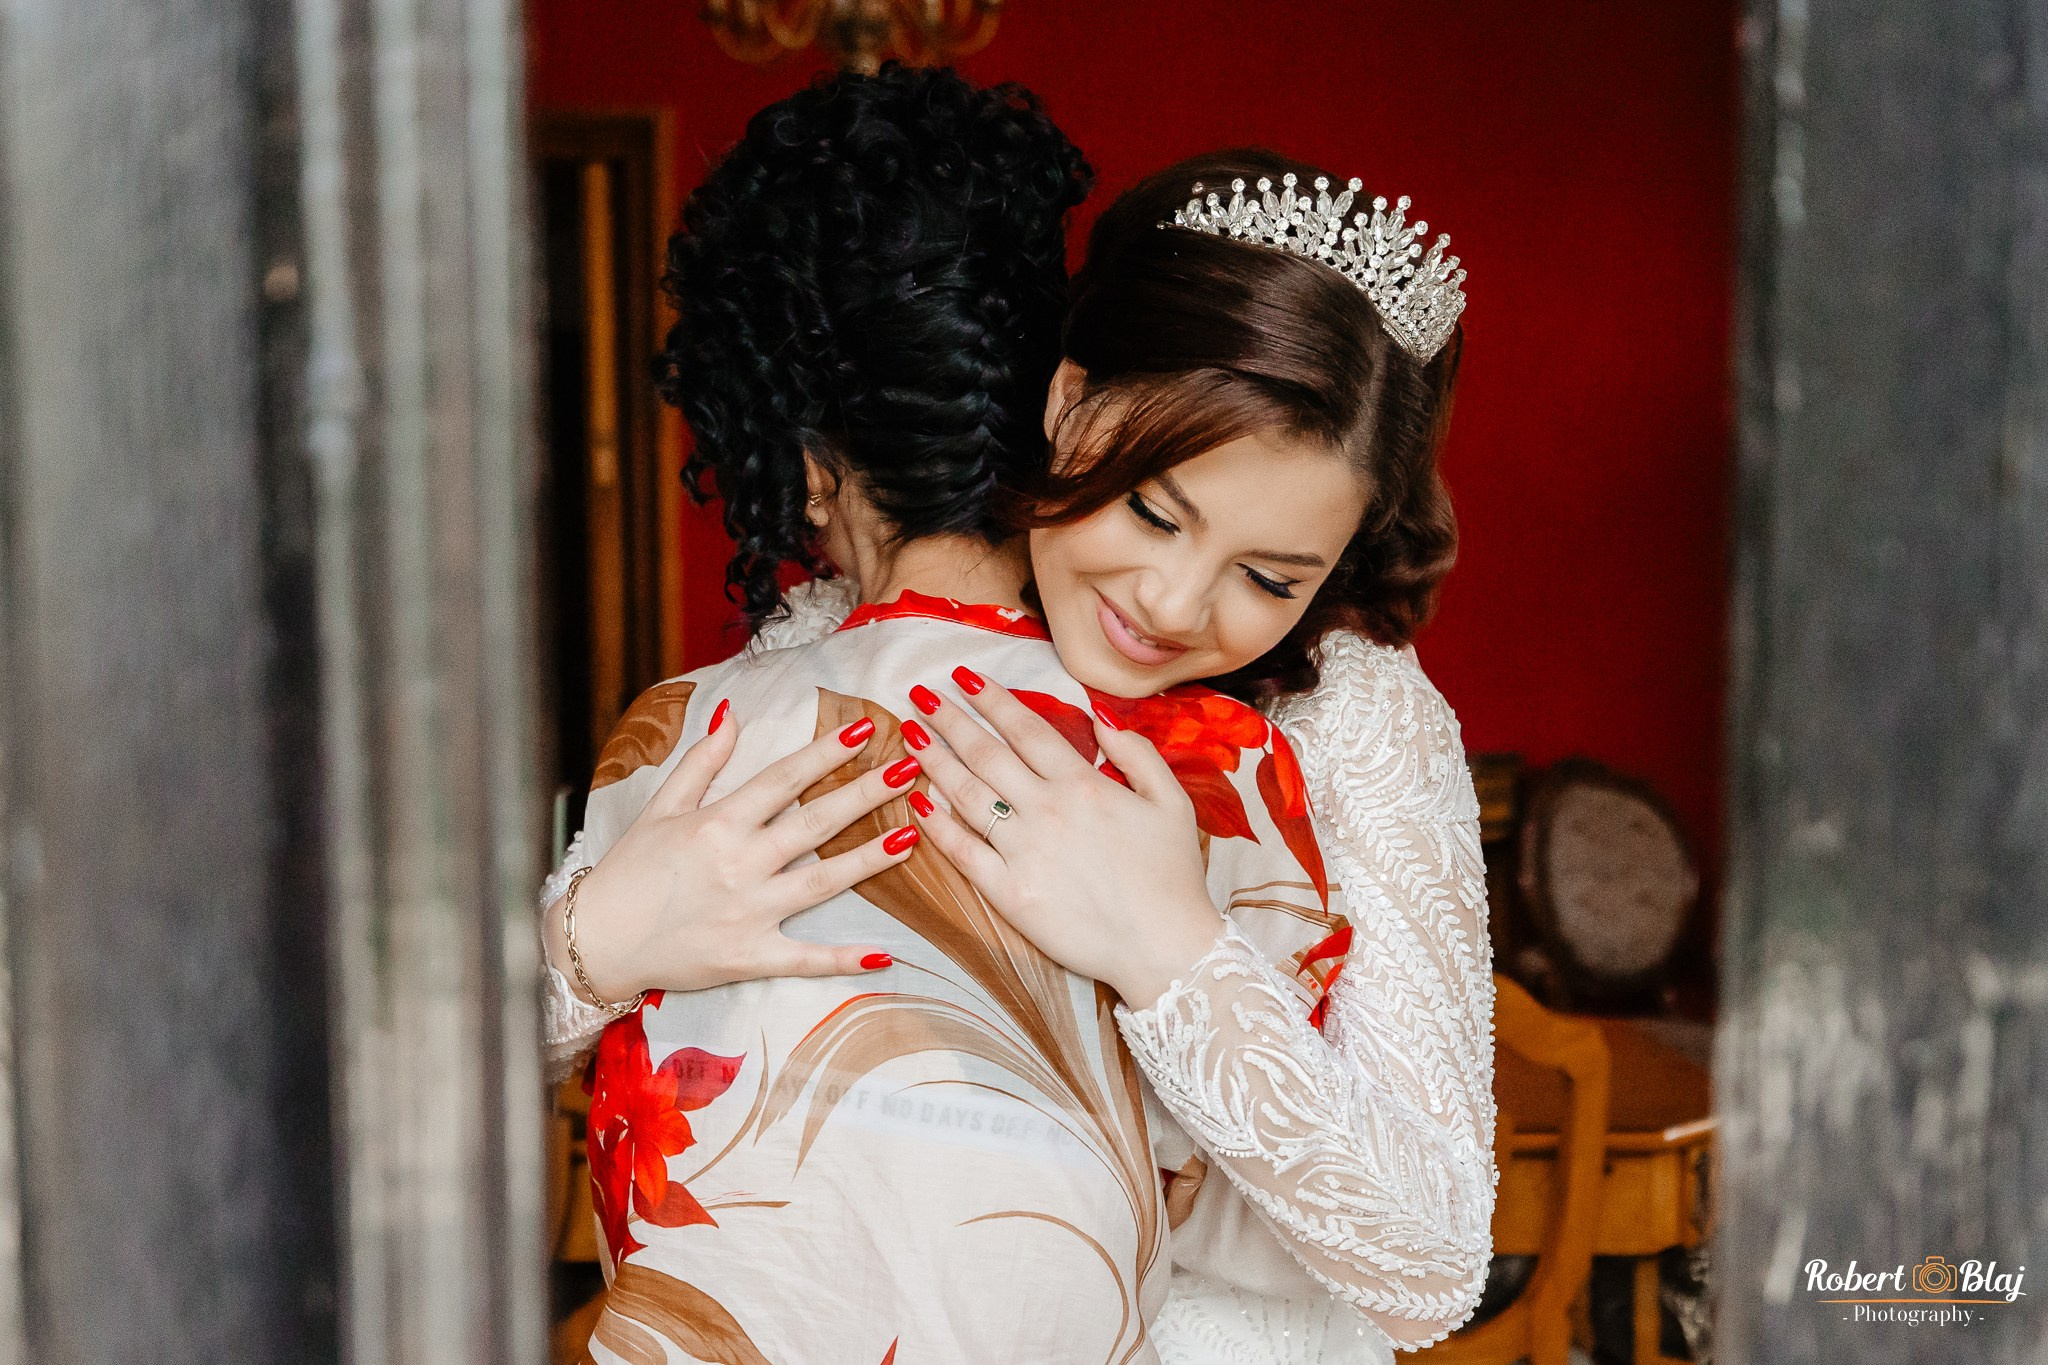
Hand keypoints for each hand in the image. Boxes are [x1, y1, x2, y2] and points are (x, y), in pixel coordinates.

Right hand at [544, 707, 922, 1000]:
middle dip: (866, 793)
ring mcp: (748, 912)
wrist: (596, 941)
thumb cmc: (629, 871)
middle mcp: (739, 864)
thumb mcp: (659, 808)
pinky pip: (804, 958)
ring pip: (822, 881)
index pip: (784, 779)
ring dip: (869, 859)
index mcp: (718, 823)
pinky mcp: (749, 956)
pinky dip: (842, 959)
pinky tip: (882, 956)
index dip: (826, 753)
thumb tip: (731, 715)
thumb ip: (701, 762)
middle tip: (912, 769)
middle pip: (815, 822)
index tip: (865, 731)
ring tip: (911, 836)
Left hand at [905, 668, 1225, 1007]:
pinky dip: (936, 824)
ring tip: (910, 735)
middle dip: (949, 719)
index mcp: (1083, 784)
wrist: (1165, 948)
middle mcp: (1046, 810)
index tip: (963, 677)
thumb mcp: (1171, 802)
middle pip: (985, 753)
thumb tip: (1100, 717)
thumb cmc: (1173, 877)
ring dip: (934, 760)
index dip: (991, 699)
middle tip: (919, 695)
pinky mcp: (1009, 893)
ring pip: (966, 795)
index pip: (1026, 729)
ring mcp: (1023, 852)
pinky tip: (919, 801)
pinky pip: (962, 851)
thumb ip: (1136, 753)